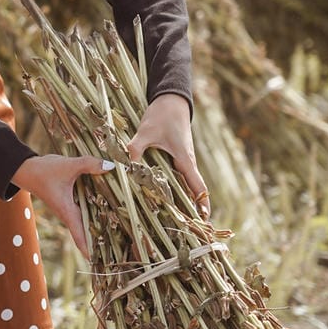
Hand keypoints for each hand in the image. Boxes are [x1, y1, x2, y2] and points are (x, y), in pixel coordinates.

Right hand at [10, 153, 112, 259]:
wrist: (27, 169)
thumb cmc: (44, 171)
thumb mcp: (67, 166)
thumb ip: (89, 164)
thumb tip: (110, 166)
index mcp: (67, 211)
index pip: (79, 235)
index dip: (88, 249)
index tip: (98, 261)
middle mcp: (69, 213)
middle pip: (86, 233)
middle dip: (98, 243)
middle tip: (117, 251)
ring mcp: (69, 209)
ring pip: (86, 223)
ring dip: (98, 229)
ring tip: (118, 235)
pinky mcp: (70, 202)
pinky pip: (85, 212)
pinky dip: (96, 214)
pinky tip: (109, 210)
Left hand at [127, 92, 209, 216]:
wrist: (171, 100)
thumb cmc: (162, 115)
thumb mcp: (146, 131)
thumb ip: (135, 148)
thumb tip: (123, 167)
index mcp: (185, 159)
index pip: (198, 186)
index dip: (202, 203)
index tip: (204, 220)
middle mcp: (187, 163)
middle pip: (192, 191)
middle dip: (191, 208)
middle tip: (185, 229)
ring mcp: (183, 160)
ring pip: (185, 185)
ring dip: (182, 200)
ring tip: (173, 219)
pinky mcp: (177, 157)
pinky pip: (178, 177)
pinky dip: (174, 188)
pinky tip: (162, 197)